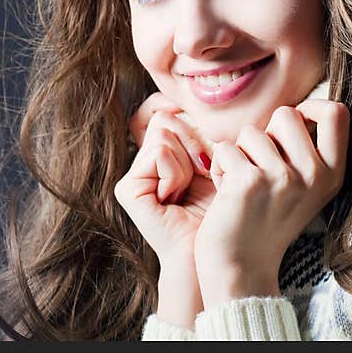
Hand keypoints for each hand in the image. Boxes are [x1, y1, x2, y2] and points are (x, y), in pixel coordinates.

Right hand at [114, 93, 215, 326]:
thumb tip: (177, 102)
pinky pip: (159, 152)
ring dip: (188, 162)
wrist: (214, 250)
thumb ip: (198, 132)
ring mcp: (133, 175)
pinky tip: (176, 196)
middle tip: (199, 179)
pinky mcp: (128, 188)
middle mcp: (143, 162)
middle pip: (167, 121)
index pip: (169, 115)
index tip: (205, 158)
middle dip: (194, 146)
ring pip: (165, 134)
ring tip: (188, 191)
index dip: (191, 129)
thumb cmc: (223, 208)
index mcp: (163, 155)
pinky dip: (177, 172)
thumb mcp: (214, 161)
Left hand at [193, 99, 348, 307]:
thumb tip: (299, 108)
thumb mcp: (305, 188)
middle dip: (265, 134)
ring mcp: (283, 178)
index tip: (294, 123)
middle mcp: (314, 175)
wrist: (242, 267)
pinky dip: (219, 168)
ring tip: (243, 185)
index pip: (337, 113)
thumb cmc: (266, 220)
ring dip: (239, 154)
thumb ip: (308, 150)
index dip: (311, 107)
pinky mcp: (250, 181)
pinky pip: (226, 148)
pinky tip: (227, 195)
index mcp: (332, 174)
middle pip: (286, 114)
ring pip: (251, 132)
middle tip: (260, 167)